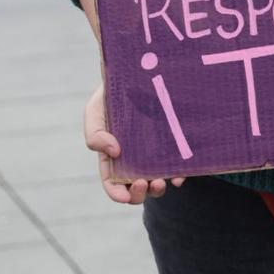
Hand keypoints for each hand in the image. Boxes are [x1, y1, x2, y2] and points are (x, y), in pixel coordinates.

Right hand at [84, 84, 182, 205]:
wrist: (134, 75)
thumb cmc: (110, 96)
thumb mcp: (95, 111)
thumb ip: (95, 134)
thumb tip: (114, 152)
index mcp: (112, 158)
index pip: (113, 183)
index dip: (117, 194)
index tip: (124, 197)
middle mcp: (134, 161)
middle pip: (136, 188)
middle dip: (139, 194)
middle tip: (144, 183)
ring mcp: (154, 155)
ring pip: (156, 182)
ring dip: (157, 190)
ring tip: (160, 182)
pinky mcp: (171, 147)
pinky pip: (176, 167)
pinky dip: (177, 176)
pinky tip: (178, 176)